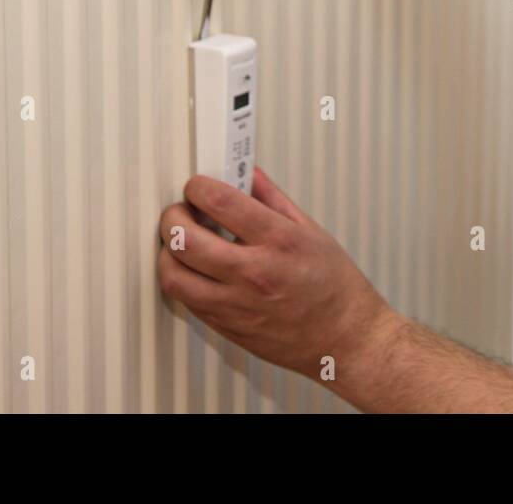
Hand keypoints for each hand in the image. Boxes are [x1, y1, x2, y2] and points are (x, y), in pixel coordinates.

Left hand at [157, 167, 399, 382]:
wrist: (344, 338)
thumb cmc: (334, 286)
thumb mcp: (311, 230)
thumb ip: (272, 198)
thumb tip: (246, 173)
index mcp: (279, 240)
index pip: (219, 202)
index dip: (198, 186)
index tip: (197, 185)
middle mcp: (253, 272)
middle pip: (184, 238)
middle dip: (172, 216)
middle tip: (180, 211)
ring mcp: (236, 304)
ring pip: (173, 274)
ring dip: (168, 251)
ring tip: (181, 242)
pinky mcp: (226, 326)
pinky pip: (185, 299)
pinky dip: (182, 278)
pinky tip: (195, 268)